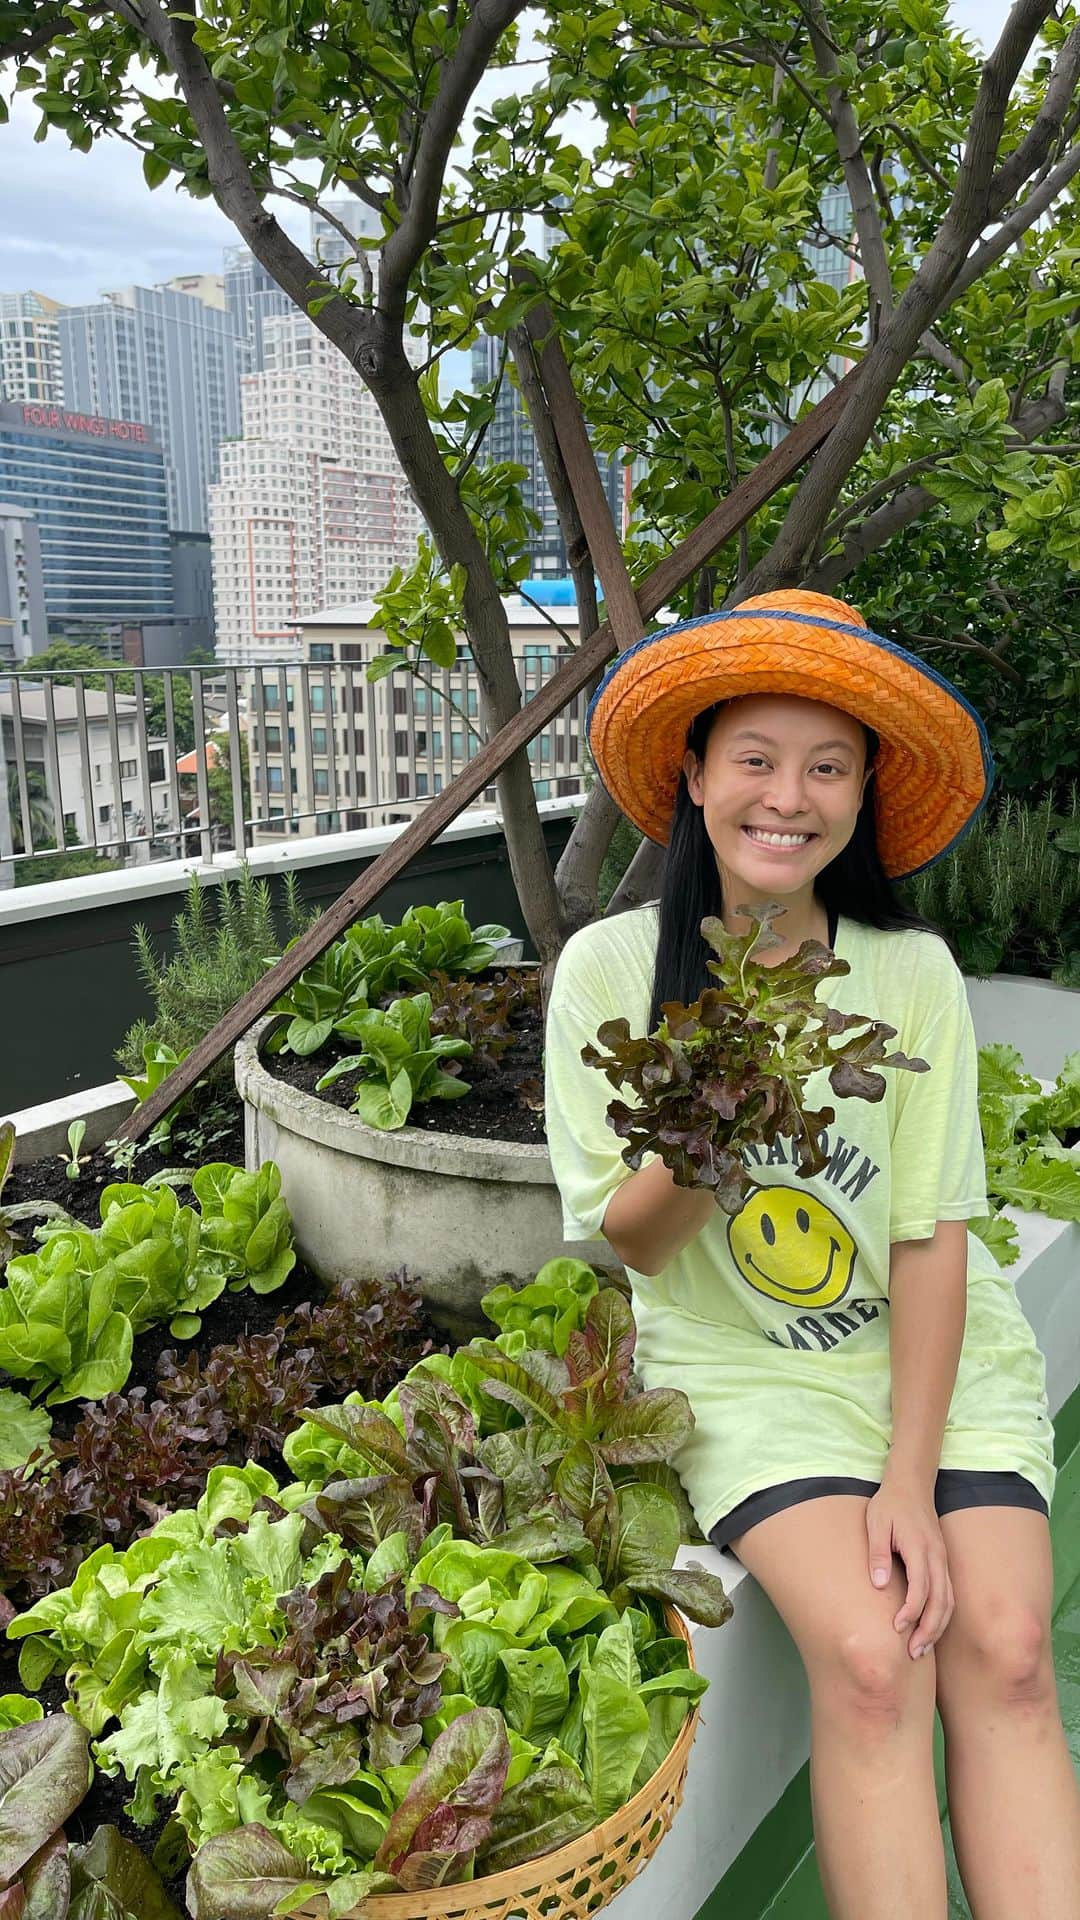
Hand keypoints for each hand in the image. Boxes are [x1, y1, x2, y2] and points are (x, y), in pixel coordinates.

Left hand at [866, 1469, 953, 1659]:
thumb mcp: (876, 1524)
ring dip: (937, 1627)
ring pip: (948, 1601)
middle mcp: (937, 1557)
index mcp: (920, 1548)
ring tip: (922, 1649)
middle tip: (913, 1653)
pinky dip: (942, 1615)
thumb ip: (878, 1554)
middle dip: (928, 1630)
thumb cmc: (889, 1505)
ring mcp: (943, 1560)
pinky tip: (931, 1630)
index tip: (897, 1628)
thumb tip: (879, 1586)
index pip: (921, 1588)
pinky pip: (948, 1594)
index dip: (911, 1612)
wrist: (911, 1485)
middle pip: (940, 1601)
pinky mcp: (942, 1562)